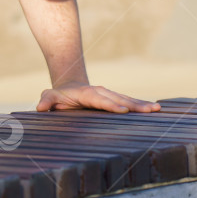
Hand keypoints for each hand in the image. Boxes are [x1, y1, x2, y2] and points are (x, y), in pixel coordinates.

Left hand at [36, 81, 160, 113]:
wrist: (69, 87)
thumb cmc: (59, 96)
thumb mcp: (50, 96)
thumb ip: (47, 100)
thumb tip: (40, 107)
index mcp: (86, 93)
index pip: (99, 100)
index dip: (110, 105)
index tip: (123, 110)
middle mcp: (100, 92)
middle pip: (118, 98)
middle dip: (133, 104)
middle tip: (148, 110)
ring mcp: (109, 94)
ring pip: (126, 99)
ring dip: (141, 104)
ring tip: (157, 108)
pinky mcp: (114, 98)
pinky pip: (129, 101)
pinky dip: (141, 104)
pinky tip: (156, 109)